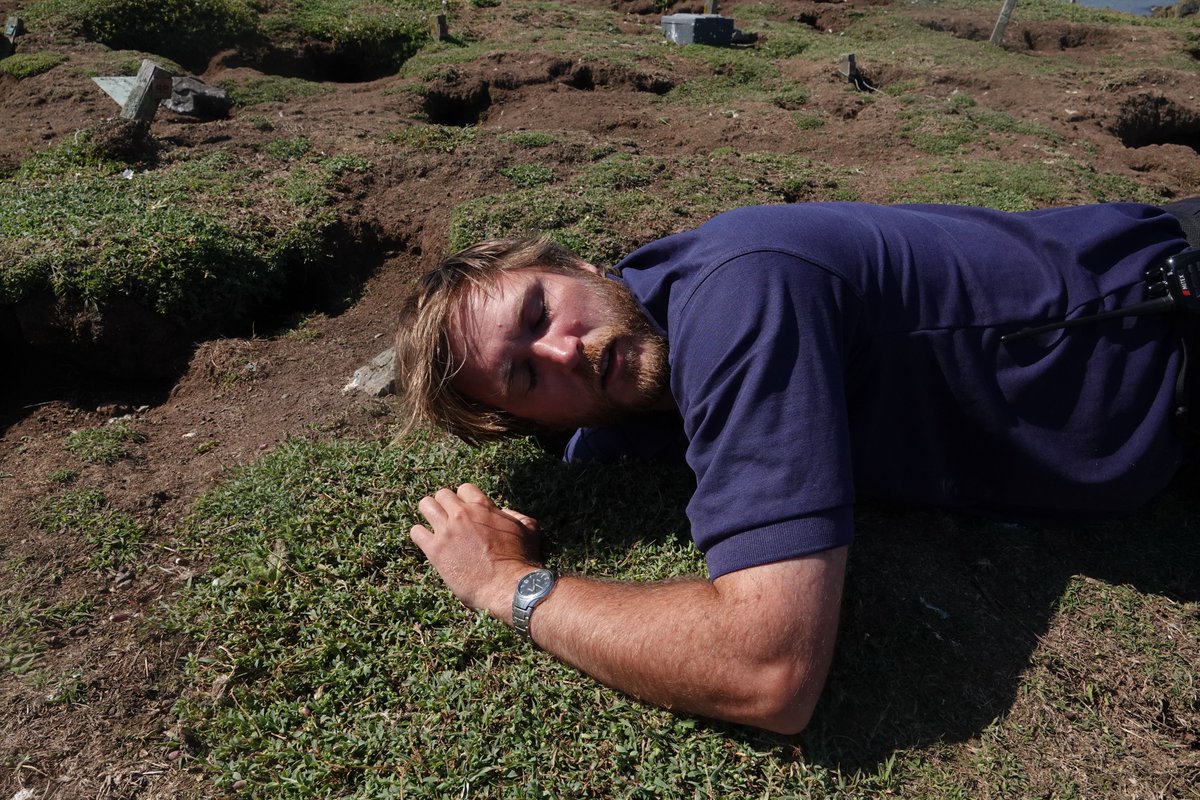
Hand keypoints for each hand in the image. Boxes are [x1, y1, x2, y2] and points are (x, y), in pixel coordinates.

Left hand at [410, 483, 541, 620]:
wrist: (507, 585)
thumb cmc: (520, 560)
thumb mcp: (528, 531)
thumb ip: (517, 516)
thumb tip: (506, 512)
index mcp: (483, 507)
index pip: (464, 488)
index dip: (464, 499)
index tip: (466, 511)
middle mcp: (462, 514)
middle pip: (442, 494)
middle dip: (445, 504)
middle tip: (448, 519)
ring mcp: (446, 531)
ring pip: (426, 506)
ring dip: (429, 513)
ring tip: (434, 526)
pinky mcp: (435, 550)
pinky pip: (416, 532)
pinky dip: (420, 535)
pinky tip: (428, 543)